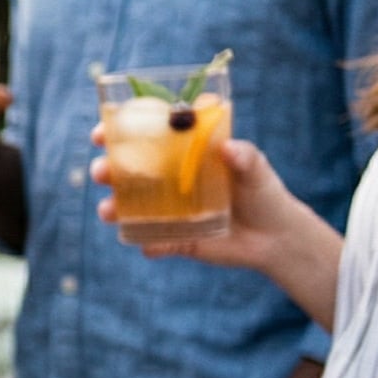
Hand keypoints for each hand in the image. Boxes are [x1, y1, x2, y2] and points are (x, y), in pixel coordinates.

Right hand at [89, 130, 301, 270]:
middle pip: (127, 171)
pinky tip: (148, 245)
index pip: (144, 137)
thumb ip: (245, 156)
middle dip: (106, 169)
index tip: (103, 132)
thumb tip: (228, 149)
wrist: (276, 238)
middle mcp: (168, 180)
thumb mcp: (257, 169)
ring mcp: (168, 210)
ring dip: (113, 208)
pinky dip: (147, 243)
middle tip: (101, 172)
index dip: (119, 131)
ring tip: (109, 211)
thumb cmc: (264, 193)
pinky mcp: (175, 238)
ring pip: (130, 207)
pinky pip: (154, 241)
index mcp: (182, 153)